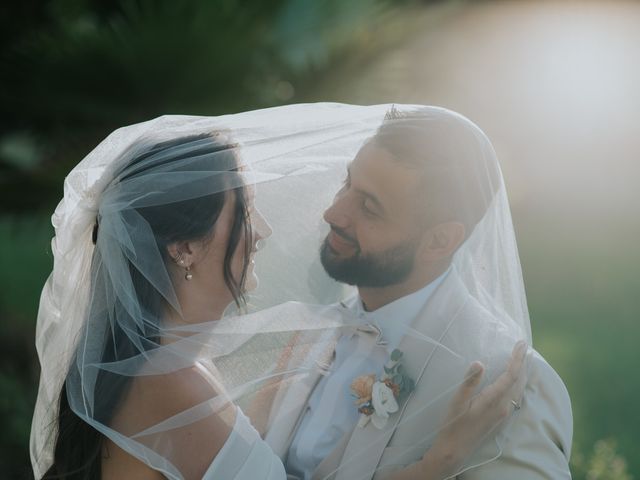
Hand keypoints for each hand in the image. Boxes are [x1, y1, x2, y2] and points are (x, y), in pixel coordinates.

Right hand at [422, 340, 528, 477]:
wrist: (455, 450)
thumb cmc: (453, 424)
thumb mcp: (457, 402)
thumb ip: (469, 382)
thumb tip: (479, 363)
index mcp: (494, 400)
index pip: (511, 375)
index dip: (517, 358)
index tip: (521, 344)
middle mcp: (504, 407)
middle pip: (519, 381)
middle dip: (523, 363)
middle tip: (524, 347)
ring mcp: (504, 414)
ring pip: (519, 390)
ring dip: (523, 373)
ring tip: (524, 360)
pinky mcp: (501, 419)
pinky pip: (515, 397)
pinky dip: (518, 384)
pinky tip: (515, 381)